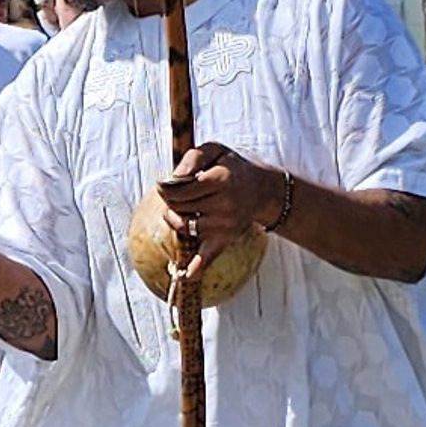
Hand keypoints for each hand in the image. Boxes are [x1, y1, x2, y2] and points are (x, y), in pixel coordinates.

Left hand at [156, 143, 285, 278]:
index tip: (163, 185)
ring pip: (184, 226)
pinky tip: (186, 275)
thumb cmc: (232, 167)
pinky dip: (196, 268)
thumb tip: (173, 178)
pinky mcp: (225, 240)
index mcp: (221, 181)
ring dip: (174, 219)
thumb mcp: (215, 150)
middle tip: (174, 194)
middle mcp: (224, 205)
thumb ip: (192, 158)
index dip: (166, 187)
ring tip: (179, 210)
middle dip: (170, 200)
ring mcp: (224, 225)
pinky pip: (207, 257)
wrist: (262, 190)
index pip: (180, 189)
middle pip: (179, 207)